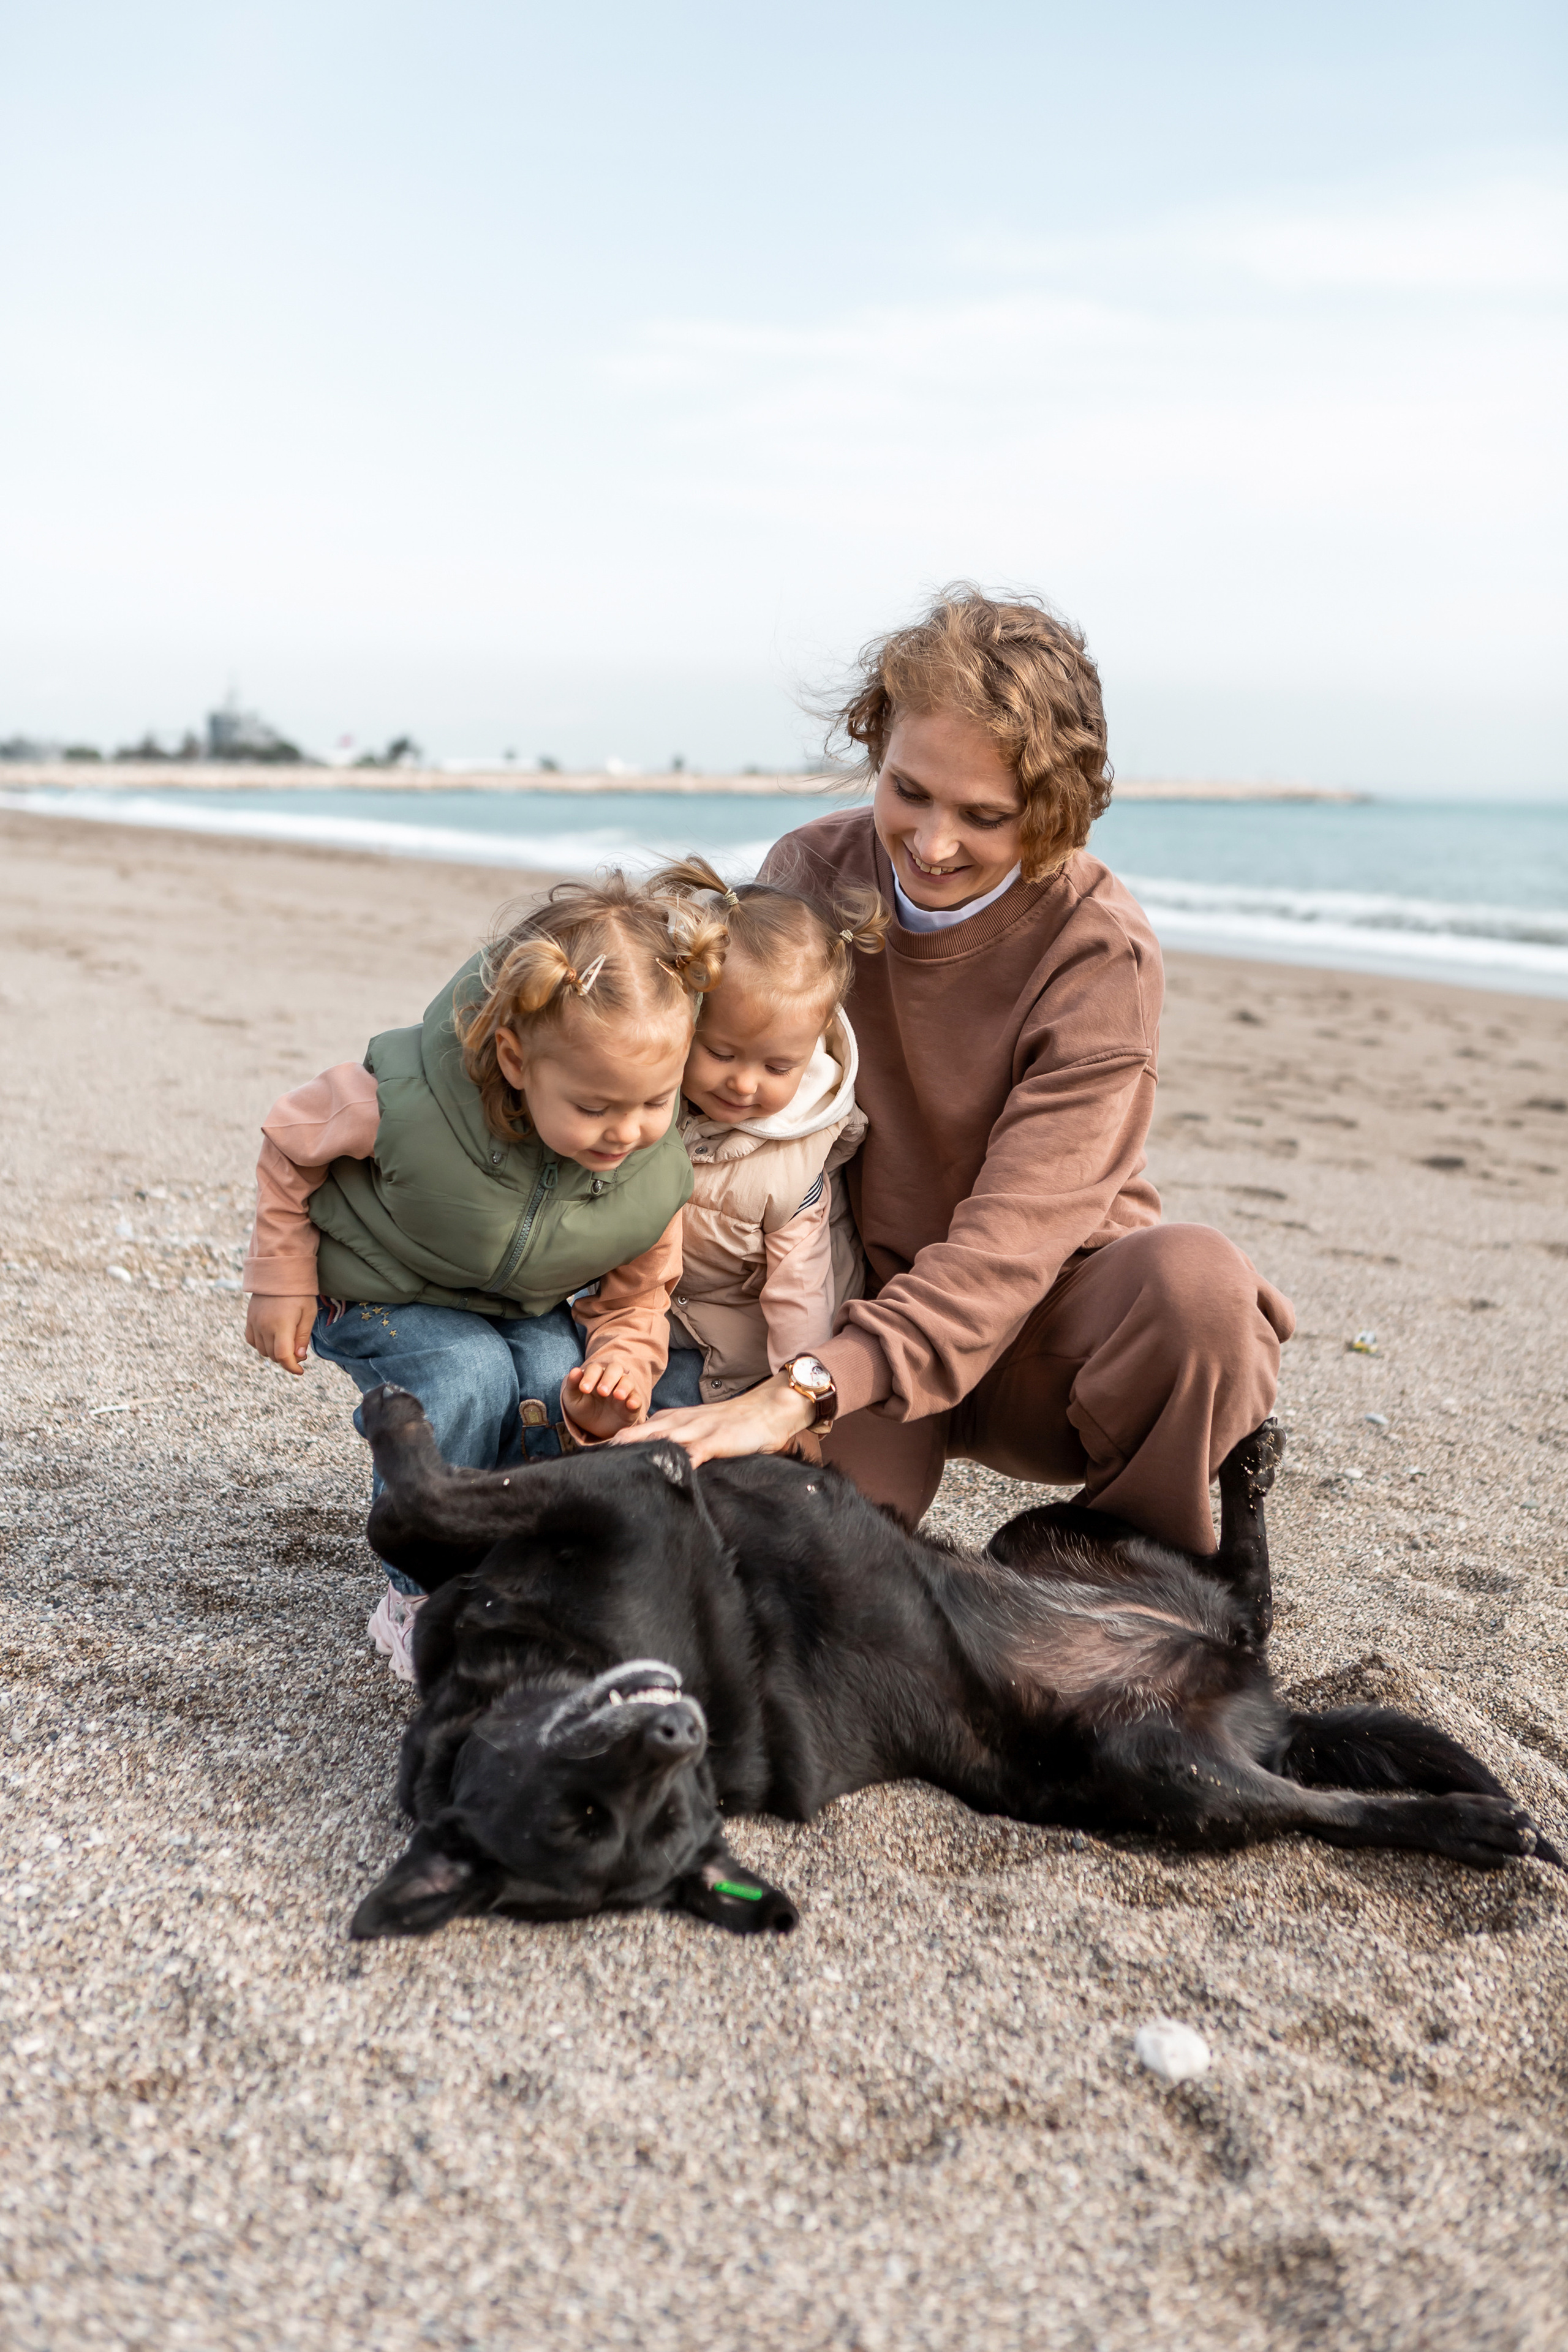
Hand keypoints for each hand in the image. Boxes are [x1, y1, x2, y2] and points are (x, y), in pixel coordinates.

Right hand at [244, 1293, 316, 1376]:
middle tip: (299, 1352)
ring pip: (262, 1350)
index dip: (292, 1367)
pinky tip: (272, 1339)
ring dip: (274, 1352)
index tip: (300, 1371)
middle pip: (273, 1356)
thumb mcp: (308, 1313)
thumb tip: (299, 1357)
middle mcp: (265, 1327)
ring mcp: (254, 1323)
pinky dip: (262, 1345)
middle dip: (287, 1359)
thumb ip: (302, 1337)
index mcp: (281, 1326)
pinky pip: (252, 1341)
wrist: (279, 1272)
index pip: (283, 1356)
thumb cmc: (298, 1293)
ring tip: (287, 1343)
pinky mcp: (249, 1319)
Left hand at [564, 1359, 645, 1440]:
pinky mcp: (632, 1405)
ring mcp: (624, 1391)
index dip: (590, 1377)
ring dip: (624, 1387)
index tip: (584, 1389)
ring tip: (618, 1395)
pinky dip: (635, 1400)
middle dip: (609, 1379)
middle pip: (615, 1369)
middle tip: (602, 1392)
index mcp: (596, 1374)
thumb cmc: (583, 1408)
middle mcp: (612, 1379)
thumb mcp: (573, 1399)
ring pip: (628, 1381)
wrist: (594, 1428)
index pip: (595, 1369)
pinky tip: (631, 1404)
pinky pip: (637, 1399)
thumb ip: (572, 1385)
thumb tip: (574, 1371)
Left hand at [607, 1371, 813, 1465]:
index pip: (634, 1433)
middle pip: (636, 1434)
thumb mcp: (697, 1432)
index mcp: (670, 1421)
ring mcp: (696, 1431)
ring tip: (611, 1467)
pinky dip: (678, 1463)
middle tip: (586, 1466)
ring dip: (634, 1451)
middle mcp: (677, 1423)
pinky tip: (664, 1474)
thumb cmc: (732, 1426)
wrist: (768, 1410)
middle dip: (612, 1449)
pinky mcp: (716, 1441)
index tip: (588, 1462)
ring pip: (657, 1440)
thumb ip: (676, 1446)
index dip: (611, 1447)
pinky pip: (693, 1452)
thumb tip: (652, 1466)